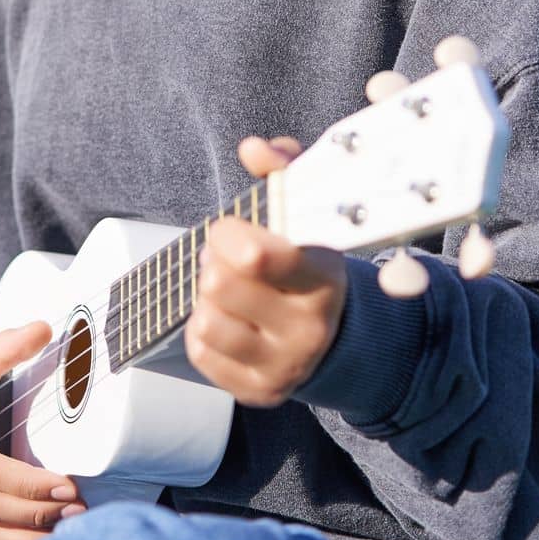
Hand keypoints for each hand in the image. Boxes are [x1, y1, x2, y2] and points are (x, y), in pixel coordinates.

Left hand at [183, 136, 347, 408]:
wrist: (336, 334)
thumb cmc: (308, 260)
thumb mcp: (305, 212)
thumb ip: (282, 169)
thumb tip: (253, 148)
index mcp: (323, 278)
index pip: (255, 257)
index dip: (227, 234)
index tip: (230, 228)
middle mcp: (308, 327)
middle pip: (218, 285)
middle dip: (214, 262)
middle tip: (227, 258)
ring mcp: (285, 365)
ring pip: (205, 320)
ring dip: (207, 299)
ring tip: (228, 289)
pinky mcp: (261, 392)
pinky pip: (202, 353)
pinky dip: (204, 330)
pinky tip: (228, 318)